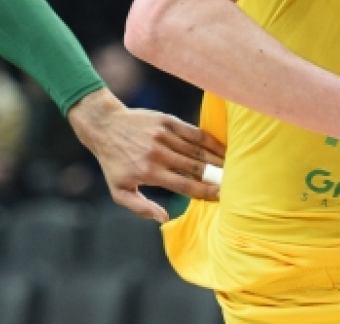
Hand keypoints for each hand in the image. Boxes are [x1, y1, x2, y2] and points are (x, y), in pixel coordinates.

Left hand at [67, 88, 225, 222]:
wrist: (104, 126)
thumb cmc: (113, 162)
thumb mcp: (119, 190)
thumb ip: (140, 207)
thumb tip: (164, 218)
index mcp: (150, 172)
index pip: (185, 186)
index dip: (206, 192)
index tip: (223, 196)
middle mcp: (158, 154)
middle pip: (196, 167)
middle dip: (217, 176)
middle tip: (235, 182)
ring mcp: (163, 135)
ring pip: (197, 149)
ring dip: (217, 158)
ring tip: (233, 166)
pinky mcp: (166, 120)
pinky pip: (192, 131)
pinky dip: (209, 140)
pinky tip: (222, 146)